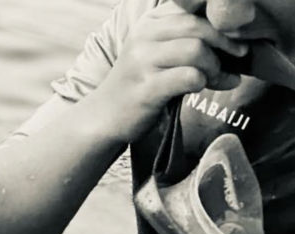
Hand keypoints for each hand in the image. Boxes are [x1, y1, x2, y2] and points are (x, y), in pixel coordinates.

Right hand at [92, 2, 247, 141]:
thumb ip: (187, 37)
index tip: (235, 36)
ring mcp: (142, 63)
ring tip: (216, 79)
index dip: (222, 19)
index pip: (196, 5)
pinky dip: (202, 82)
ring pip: (197, 50)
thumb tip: (236, 38)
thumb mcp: (158, 50)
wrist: (103, 118)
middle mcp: (144, 36)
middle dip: (225, 44)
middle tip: (234, 60)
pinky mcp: (146, 89)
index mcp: (151, 21)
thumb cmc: (139, 85)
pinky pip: (188, 77)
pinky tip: (200, 88)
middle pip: (200, 26)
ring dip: (214, 67)